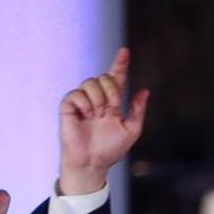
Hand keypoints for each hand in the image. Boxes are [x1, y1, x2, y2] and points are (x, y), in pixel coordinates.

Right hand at [58, 47, 148, 195]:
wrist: (92, 162)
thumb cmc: (110, 149)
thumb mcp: (131, 130)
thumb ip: (137, 110)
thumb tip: (145, 90)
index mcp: (112, 102)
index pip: (116, 79)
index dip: (120, 64)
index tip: (125, 51)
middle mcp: (97, 98)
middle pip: (105, 77)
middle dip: (112, 89)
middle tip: (112, 108)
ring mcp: (82, 100)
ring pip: (91, 82)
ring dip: (99, 99)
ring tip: (98, 116)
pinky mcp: (69, 105)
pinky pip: (77, 93)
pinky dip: (86, 104)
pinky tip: (86, 116)